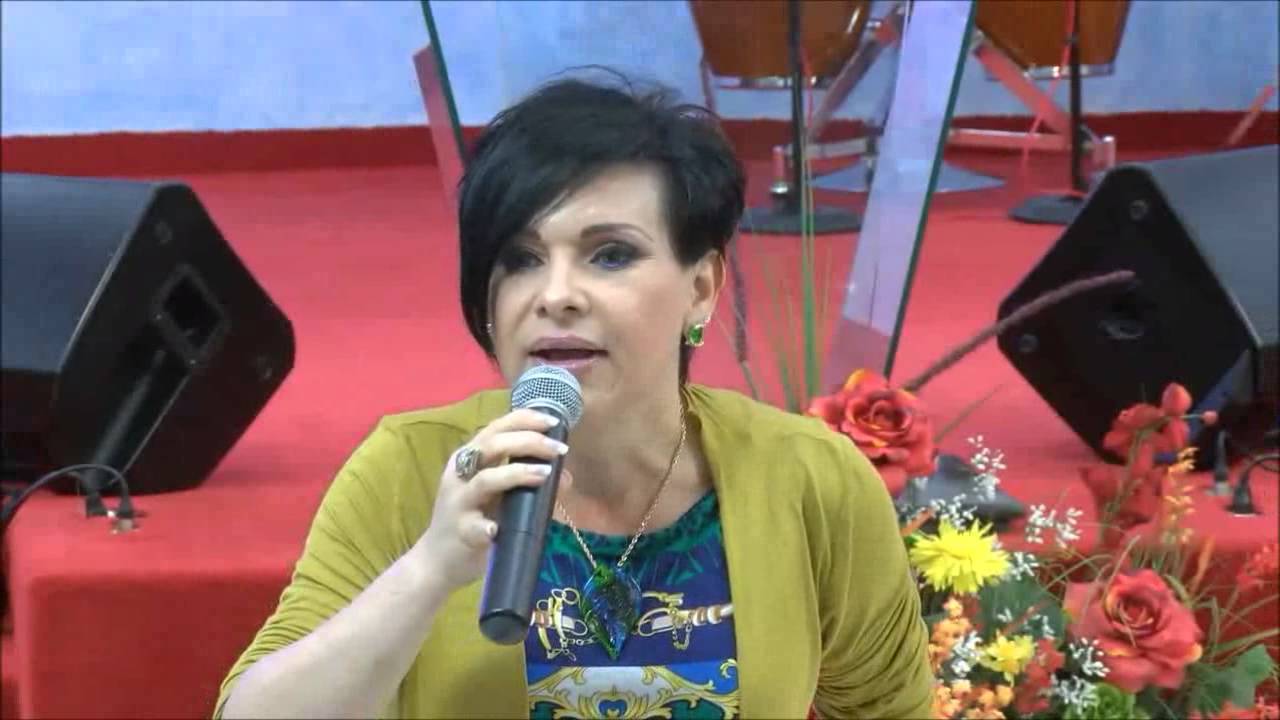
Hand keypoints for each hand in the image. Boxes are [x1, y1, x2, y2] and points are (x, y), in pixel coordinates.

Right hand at [414, 409, 570, 593]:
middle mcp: (460, 474)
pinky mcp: (460, 532)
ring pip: (485, 480)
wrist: (438, 560)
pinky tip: (498, 530)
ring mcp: (459, 503)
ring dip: (517, 474)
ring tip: (544, 474)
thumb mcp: (501, 497)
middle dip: (529, 442)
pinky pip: (474, 527)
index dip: (524, 420)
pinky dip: (487, 527)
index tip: (553, 422)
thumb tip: (565, 476)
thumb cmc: (474, 521)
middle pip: (492, 446)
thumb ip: (528, 482)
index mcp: (469, 459)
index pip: (496, 429)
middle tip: (558, 448)